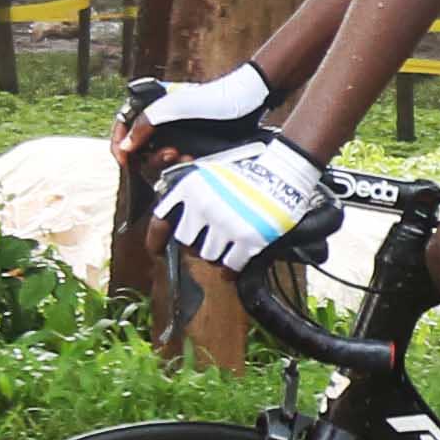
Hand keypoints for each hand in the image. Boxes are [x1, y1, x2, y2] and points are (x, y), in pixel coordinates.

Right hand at [116, 61, 271, 160]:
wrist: (250, 102)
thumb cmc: (215, 98)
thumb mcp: (175, 107)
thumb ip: (145, 123)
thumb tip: (125, 148)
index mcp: (151, 104)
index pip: (122, 124)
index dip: (119, 143)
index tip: (124, 161)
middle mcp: (160, 120)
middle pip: (137, 147)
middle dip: (148, 157)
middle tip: (170, 154)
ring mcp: (175, 134)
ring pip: (156, 158)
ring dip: (164, 164)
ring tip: (184, 158)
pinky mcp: (190, 147)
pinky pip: (174, 164)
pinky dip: (178, 166)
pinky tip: (192, 161)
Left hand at [153, 134, 331, 272]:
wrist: (283, 173)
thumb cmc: (248, 172)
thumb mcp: (209, 172)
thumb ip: (188, 193)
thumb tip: (171, 216)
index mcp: (191, 189)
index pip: (162, 220)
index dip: (156, 238)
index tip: (156, 250)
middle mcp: (204, 207)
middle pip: (187, 242)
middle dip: (196, 242)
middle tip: (209, 238)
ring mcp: (225, 224)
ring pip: (208, 256)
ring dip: (216, 253)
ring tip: (227, 244)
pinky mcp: (247, 239)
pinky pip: (230, 266)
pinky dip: (231, 267)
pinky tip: (235, 259)